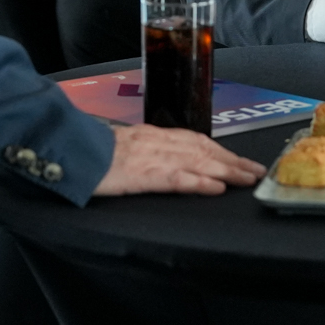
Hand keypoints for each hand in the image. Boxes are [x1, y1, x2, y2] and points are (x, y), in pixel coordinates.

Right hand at [92, 123, 265, 195]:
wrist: (69, 149)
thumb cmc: (90, 149)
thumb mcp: (122, 143)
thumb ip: (143, 148)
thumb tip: (156, 157)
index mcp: (153, 135)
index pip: (195, 141)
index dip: (221, 151)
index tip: (238, 159)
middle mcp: (159, 142)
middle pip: (205, 150)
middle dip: (233, 161)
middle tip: (255, 171)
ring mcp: (153, 157)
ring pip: (199, 162)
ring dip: (228, 171)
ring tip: (248, 179)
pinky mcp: (144, 175)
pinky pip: (178, 179)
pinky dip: (200, 183)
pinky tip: (216, 188)